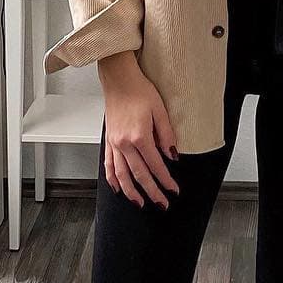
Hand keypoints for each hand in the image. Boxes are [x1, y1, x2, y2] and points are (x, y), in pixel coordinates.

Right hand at [97, 53, 179, 207]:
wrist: (119, 79)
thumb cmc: (139, 90)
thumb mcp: (160, 110)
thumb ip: (167, 135)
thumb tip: (172, 156)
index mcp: (139, 136)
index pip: (155, 165)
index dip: (166, 180)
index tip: (174, 189)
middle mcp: (124, 143)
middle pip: (139, 174)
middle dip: (151, 191)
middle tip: (162, 203)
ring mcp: (114, 143)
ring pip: (121, 175)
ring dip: (131, 191)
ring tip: (141, 203)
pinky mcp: (108, 141)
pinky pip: (109, 165)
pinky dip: (113, 179)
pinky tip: (118, 188)